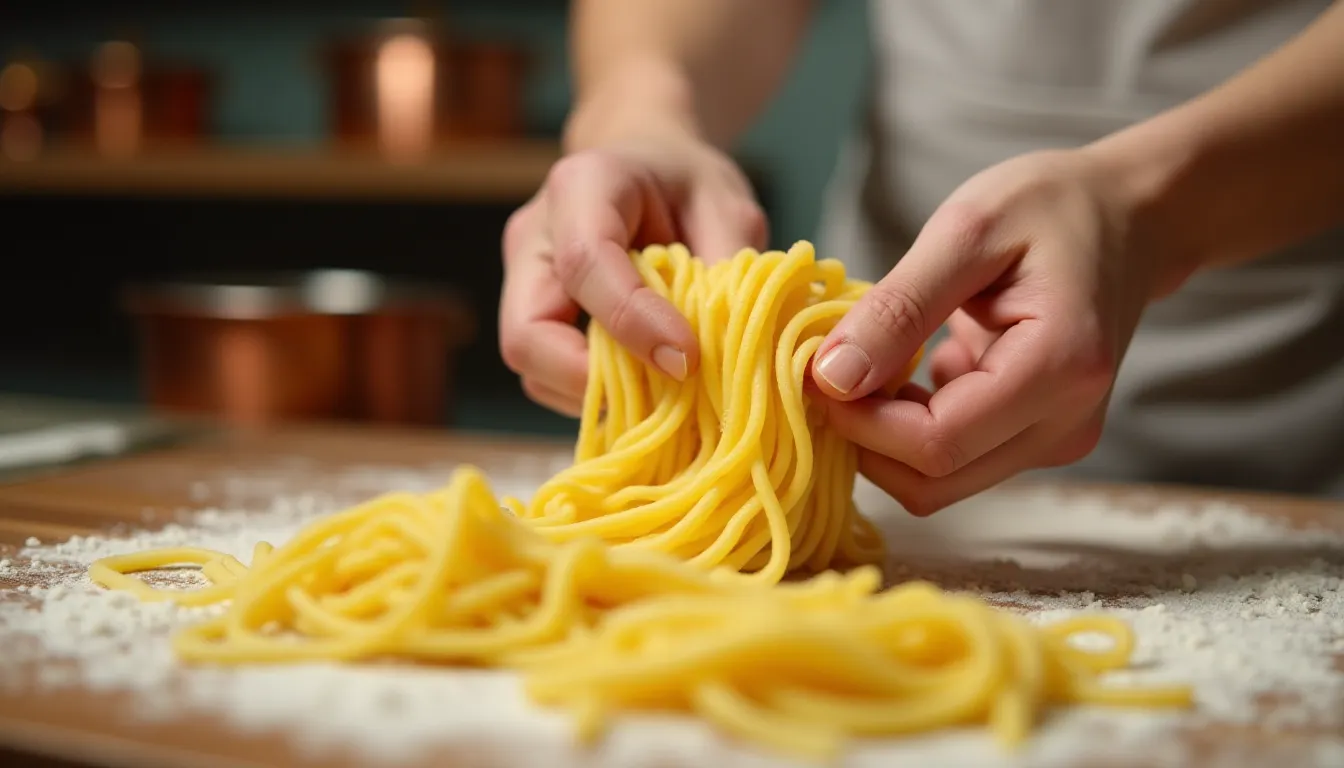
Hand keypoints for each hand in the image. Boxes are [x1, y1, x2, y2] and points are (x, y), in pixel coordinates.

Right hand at [499, 134, 766, 416]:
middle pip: (527, 334)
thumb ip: (726, 272)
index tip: (686, 359)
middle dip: (593, 379)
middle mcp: (534, 237)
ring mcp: (523, 283)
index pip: (585, 262)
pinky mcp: (533, 319)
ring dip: (598, 393)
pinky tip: (644, 381)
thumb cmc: (688, 184)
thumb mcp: (727, 207)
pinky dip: (597, 393)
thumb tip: (727, 354)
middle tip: (665, 389)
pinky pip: (548, 376)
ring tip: (663, 386)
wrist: (648, 168)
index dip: (631, 321)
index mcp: (582, 186)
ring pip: (534, 367)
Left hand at [810, 148, 1191, 515]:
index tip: (817, 370)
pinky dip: (911, 425)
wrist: (1129, 216)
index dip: (862, 422)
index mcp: (1060, 368)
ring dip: (885, 434)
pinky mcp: (1038, 439)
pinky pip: (955, 458)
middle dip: (865, 436)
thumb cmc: (1051, 206)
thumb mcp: (965, 231)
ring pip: (940, 479)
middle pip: (935, 479)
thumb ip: (899, 308)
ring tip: (871, 358)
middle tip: (829, 369)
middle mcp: (1066, 424)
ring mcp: (1056, 439)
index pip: (937, 443)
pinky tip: (911, 365)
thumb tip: (832, 378)